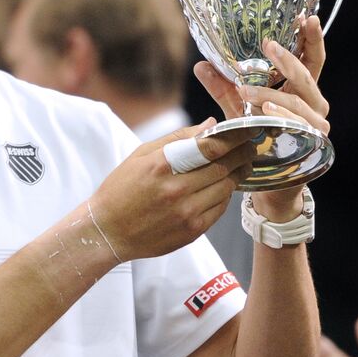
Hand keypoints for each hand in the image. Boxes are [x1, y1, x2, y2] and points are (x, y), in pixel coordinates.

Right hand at [90, 119, 255, 260]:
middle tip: (249, 146)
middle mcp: (176, 189)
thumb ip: (176, 138)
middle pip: (224, 166)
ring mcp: (186, 212)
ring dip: (237, 173)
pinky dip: (225, 194)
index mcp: (161, 166)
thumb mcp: (140, 156)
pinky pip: (221, 208)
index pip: (210, 147)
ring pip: (227, 187)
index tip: (245, 130)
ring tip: (240, 164)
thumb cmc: (121, 190)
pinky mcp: (193, 230)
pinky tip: (222, 186)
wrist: (108, 232)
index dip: (234, 137)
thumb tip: (210, 124)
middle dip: (242, 153)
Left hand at [194, 16, 329, 220]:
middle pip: (308, 75)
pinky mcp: (313, 143)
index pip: (311, 59)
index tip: (305, 17)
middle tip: (269, 46)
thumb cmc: (257, 139)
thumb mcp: (238, 109)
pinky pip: (300, 125)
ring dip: (274, 93)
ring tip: (249, 89)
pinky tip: (267, 110)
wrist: (266, 180)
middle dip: (288, 60)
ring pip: (301, 101)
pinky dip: (283, 116)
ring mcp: (317, 124)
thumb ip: (223, 87)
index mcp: (301, 91)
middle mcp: (314, 104)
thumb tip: (200, 65)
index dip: (311, 39)